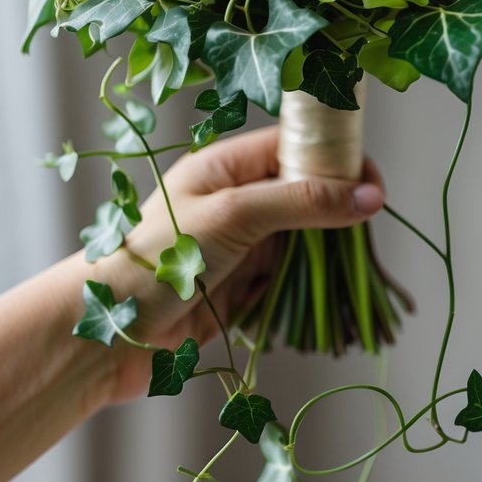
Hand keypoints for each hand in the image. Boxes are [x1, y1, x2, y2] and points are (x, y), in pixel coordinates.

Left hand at [95, 126, 384, 402]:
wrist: (106, 336)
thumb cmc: (156, 259)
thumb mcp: (234, 215)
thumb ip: (302, 201)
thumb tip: (369, 196)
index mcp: (225, 166)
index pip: (293, 146)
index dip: (336, 157)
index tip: (375, 182)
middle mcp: (235, 200)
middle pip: (304, 191)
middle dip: (338, 207)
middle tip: (370, 226)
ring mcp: (239, 245)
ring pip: (303, 238)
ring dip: (328, 252)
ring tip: (354, 266)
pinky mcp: (241, 287)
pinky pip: (290, 278)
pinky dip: (310, 286)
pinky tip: (326, 295)